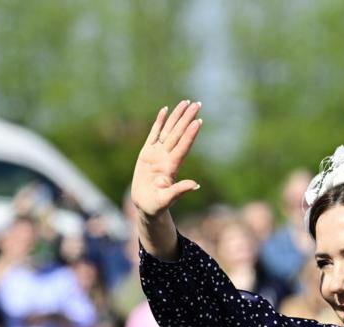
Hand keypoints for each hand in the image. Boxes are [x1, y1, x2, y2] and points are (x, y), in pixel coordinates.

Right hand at [131, 100, 202, 220]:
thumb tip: (195, 185)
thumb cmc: (156, 206)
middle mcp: (167, 157)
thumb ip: (179, 191)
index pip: (183, 147)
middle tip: (197, 104)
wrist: (146, 206)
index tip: (198, 121)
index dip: (190, 135)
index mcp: (172, 167)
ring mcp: (158, 154)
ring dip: (177, 117)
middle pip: (178, 134)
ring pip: (169, 131)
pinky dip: (159, 122)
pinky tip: (165, 110)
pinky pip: (154, 134)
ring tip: (185, 102)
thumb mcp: (167, 200)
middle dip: (187, 119)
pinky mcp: (147, 153)